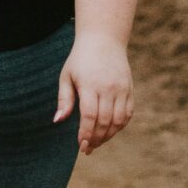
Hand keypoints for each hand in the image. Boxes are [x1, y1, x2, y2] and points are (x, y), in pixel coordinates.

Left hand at [54, 31, 133, 154]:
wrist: (104, 39)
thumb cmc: (80, 59)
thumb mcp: (67, 76)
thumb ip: (64, 99)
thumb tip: (58, 121)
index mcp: (89, 84)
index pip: (89, 116)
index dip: (85, 134)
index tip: (81, 145)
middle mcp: (108, 87)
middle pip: (104, 121)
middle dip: (96, 139)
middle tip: (87, 148)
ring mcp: (121, 89)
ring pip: (118, 121)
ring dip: (108, 136)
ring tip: (97, 142)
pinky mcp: (129, 89)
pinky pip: (127, 114)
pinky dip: (120, 126)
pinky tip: (110, 131)